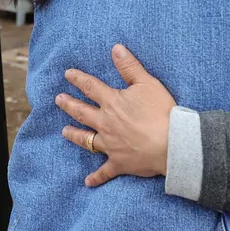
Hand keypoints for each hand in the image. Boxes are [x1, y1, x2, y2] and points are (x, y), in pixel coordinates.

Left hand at [56, 45, 175, 187]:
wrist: (171, 143)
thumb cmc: (161, 112)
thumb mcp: (147, 83)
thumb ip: (130, 66)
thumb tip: (116, 48)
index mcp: (113, 103)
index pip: (90, 87)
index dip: (78, 79)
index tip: (67, 74)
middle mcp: (106, 123)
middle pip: (82, 112)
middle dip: (69, 105)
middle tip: (58, 100)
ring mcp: (110, 145)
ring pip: (86, 139)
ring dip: (74, 135)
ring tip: (64, 131)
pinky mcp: (119, 163)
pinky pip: (104, 172)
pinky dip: (95, 177)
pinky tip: (87, 182)